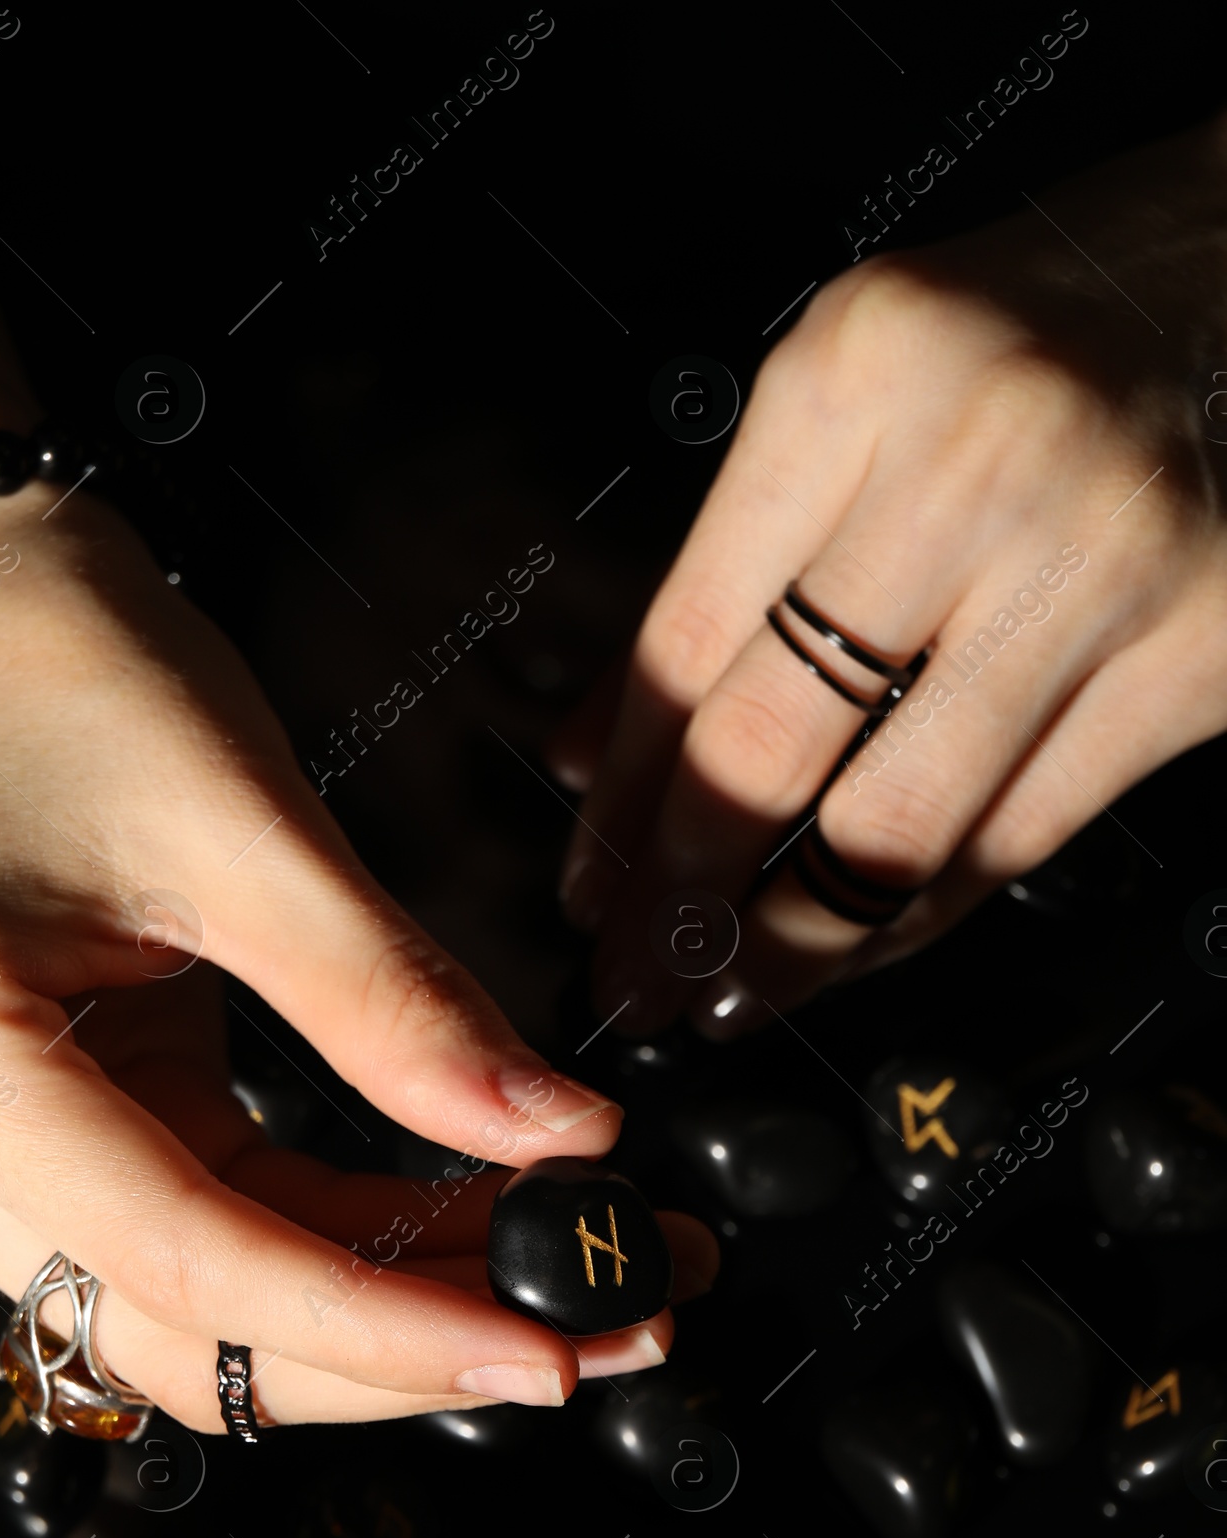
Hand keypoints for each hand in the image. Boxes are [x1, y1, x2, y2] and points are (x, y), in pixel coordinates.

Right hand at [0, 488, 715, 1429]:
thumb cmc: (71, 678)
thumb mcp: (246, 824)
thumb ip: (396, 1002)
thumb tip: (564, 1140)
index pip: (183, 1257)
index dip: (380, 1324)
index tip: (547, 1346)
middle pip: (196, 1332)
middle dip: (412, 1347)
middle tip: (614, 1325)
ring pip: (216, 1321)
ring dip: (399, 1322)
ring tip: (584, 1283)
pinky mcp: (60, 1158)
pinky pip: (223, 1250)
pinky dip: (359, 1258)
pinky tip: (491, 1238)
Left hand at [557, 120, 1226, 1034]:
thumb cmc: (1044, 332)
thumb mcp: (857, 384)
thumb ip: (726, 564)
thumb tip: (590, 751)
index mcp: (856, 376)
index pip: (689, 640)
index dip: (619, 796)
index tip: (584, 884)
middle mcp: (976, 464)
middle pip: (773, 745)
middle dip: (679, 897)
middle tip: (631, 978)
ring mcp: (1102, 564)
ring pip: (896, 824)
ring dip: (792, 944)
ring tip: (728, 994)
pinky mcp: (1201, 657)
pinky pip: (1021, 835)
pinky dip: (919, 916)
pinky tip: (858, 952)